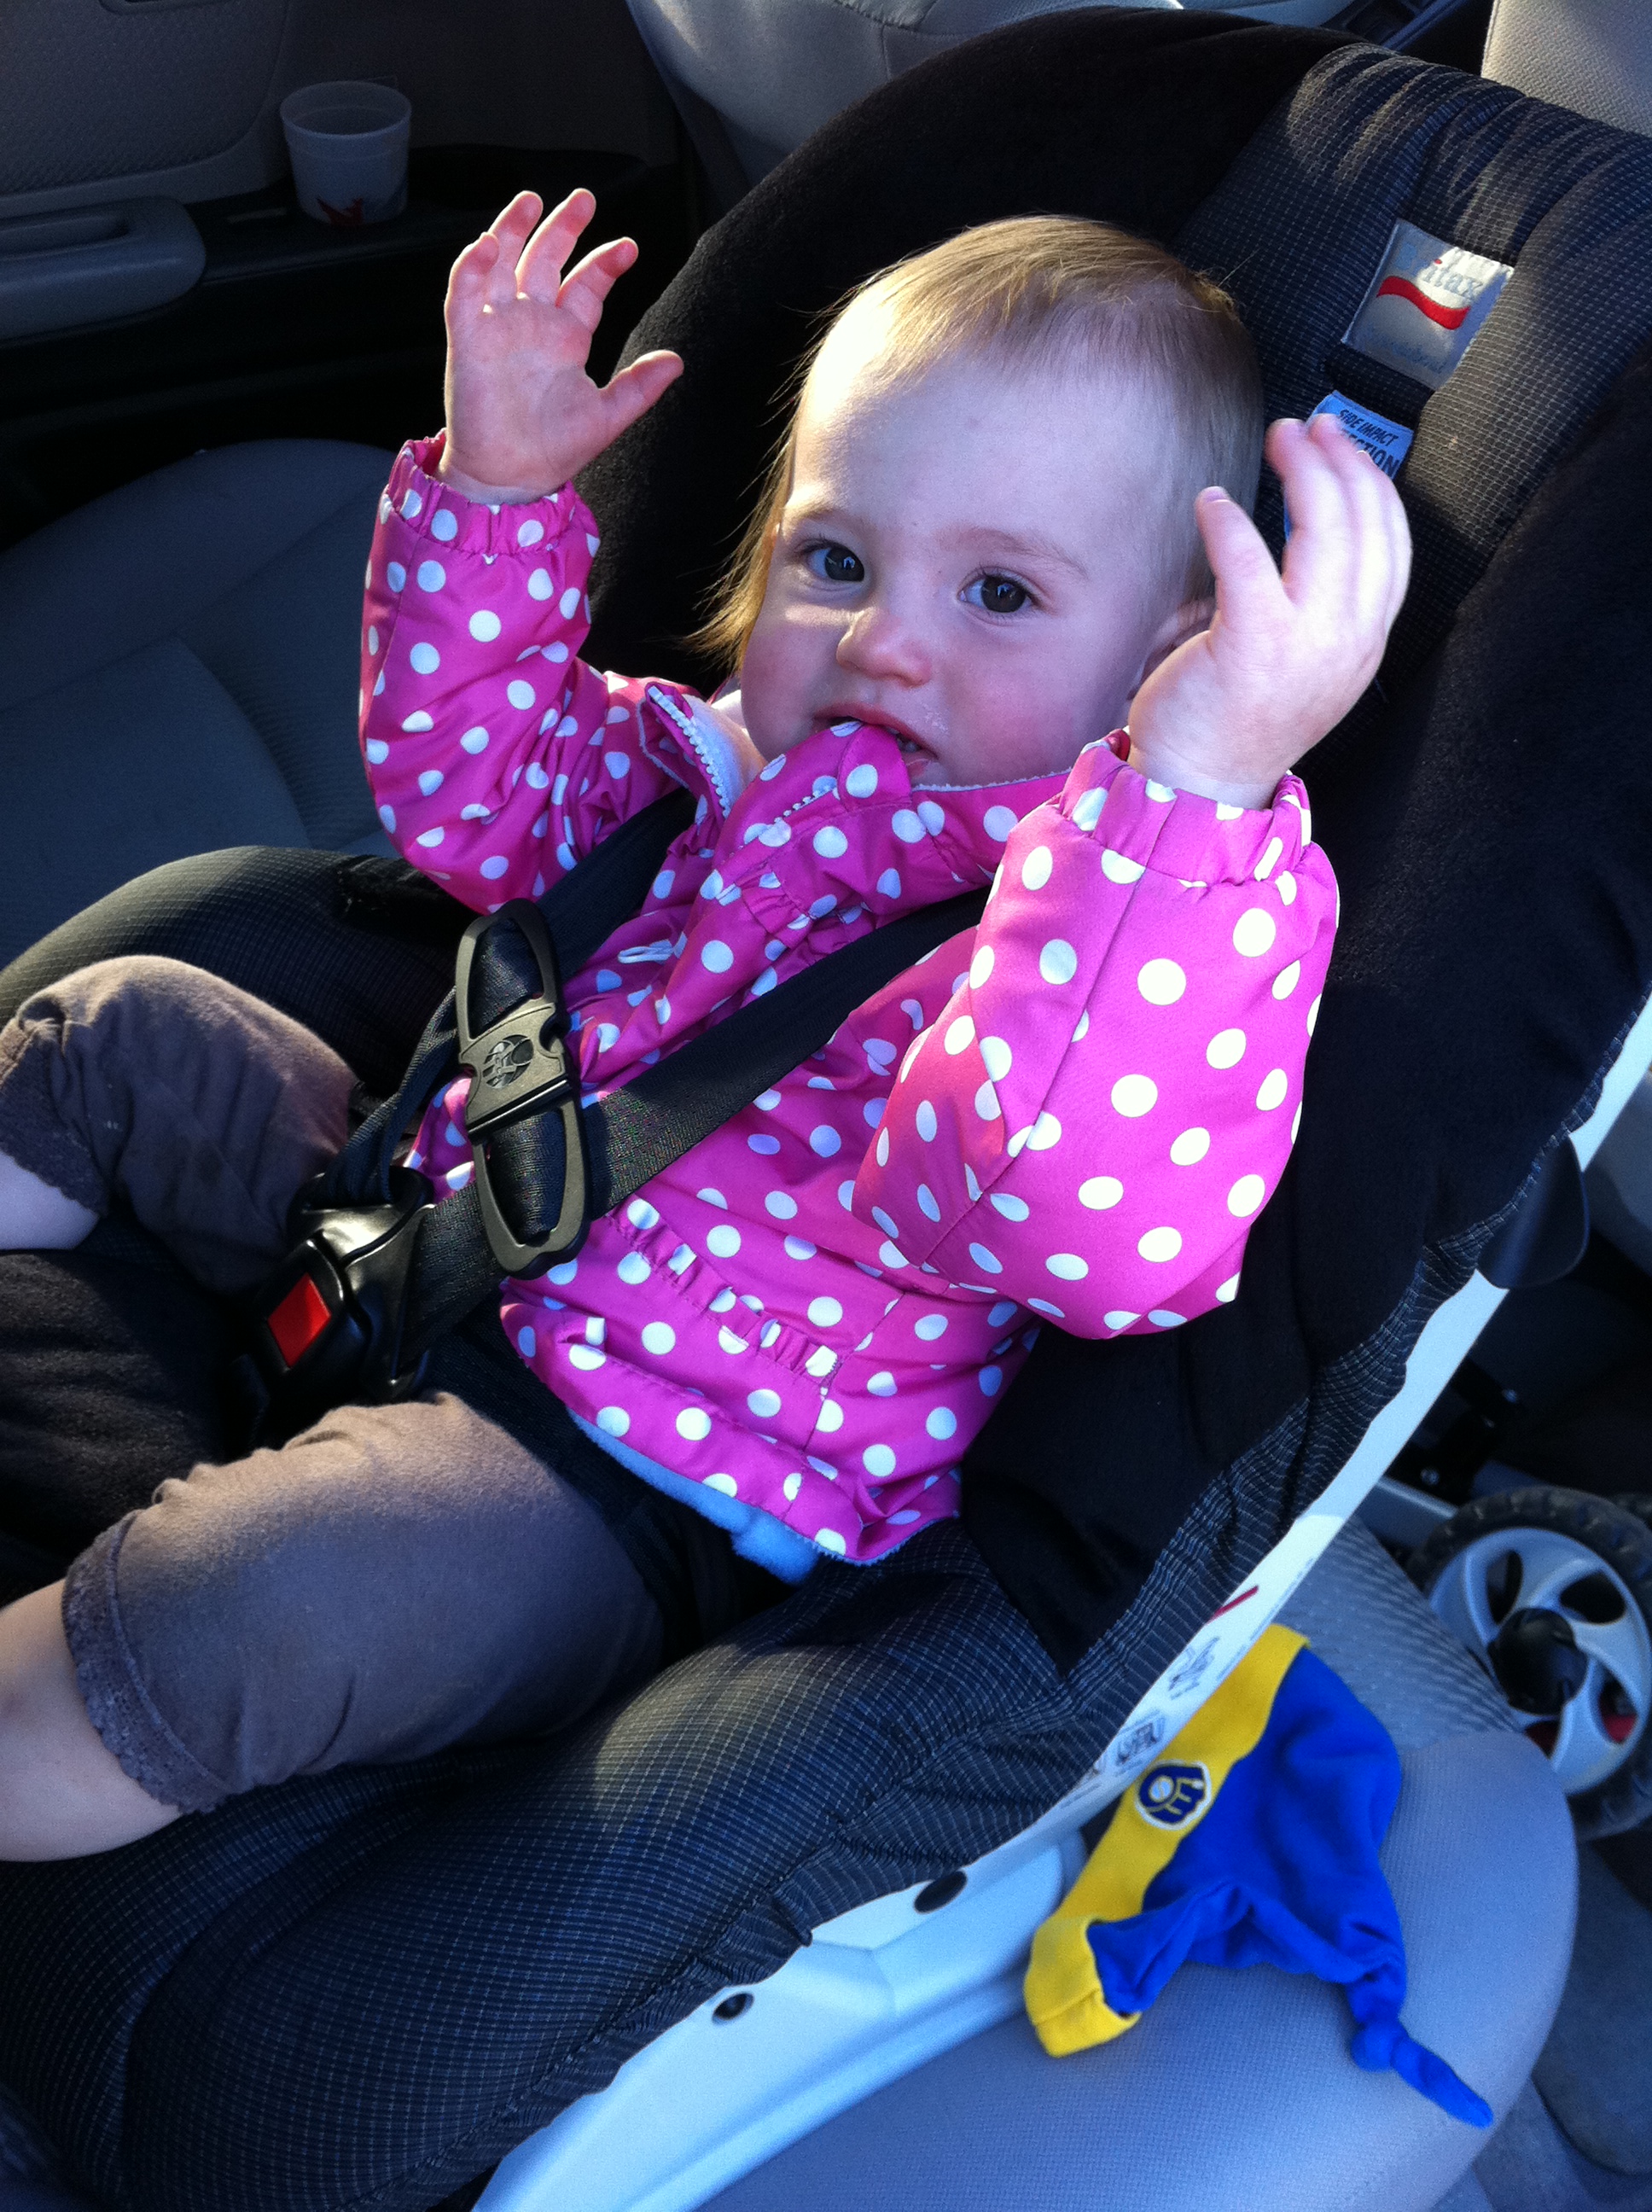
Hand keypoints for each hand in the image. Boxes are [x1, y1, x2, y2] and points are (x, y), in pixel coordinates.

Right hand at [436, 189, 682, 504]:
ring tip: (532, 201)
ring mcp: (498, 326)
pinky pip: (465, 291)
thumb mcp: (607, 416)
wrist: (510, 479)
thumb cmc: (552, 451)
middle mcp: (532, 324)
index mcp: (565, 339)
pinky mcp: (468, 337)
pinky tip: (487, 244)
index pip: (585, 286)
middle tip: (584, 198)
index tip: (629, 248)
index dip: (604, 264)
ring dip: (512, 229)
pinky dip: (473, 265)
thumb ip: (639, 387)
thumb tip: (677, 362)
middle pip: (546, 260)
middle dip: (563, 228)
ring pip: (502, 263)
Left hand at [1126, 412, 1411, 808]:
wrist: (1199, 788)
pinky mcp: (1253, 645)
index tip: (1345, 448)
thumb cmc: (1237, 721)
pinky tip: (1213, 503)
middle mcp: (1348, 642)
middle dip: (1341, 460)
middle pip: (1366, 524)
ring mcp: (1306, 645)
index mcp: (1365, 644)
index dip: (1374, 483)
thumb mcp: (1306, 665)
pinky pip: (1250, 559)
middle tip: (1307, 429)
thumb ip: (1323, 607)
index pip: (1395, 545)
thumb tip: (1316, 529)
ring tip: (1279, 440)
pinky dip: (1231, 520)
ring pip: (1324, 530)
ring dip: (1303, 470)